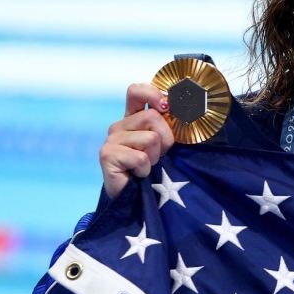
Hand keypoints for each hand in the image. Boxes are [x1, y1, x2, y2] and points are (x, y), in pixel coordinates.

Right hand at [100, 83, 175, 199]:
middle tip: (158, 157)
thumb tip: (185, 107)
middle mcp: (119, 126)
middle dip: (165, 140)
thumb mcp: (165, 145)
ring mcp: (111, 140)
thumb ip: (169, 125)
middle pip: (152, 117)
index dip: (152, 94)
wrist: (136, 202)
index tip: (166, 106)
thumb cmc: (156, 172)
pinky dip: (146, 169)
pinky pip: (140, 157)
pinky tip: (138, 175)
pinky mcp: (107, 155)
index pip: (136, 91)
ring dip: (156, 156)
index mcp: (133, 118)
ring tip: (148, 166)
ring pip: (150, 138)